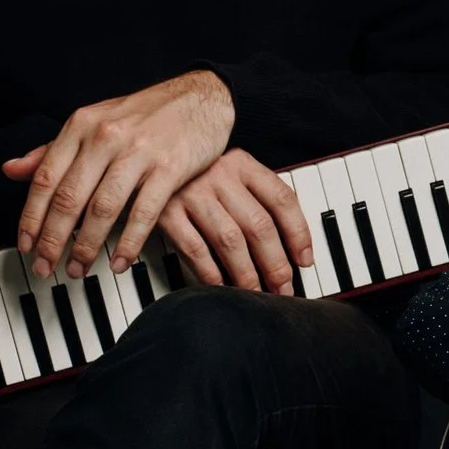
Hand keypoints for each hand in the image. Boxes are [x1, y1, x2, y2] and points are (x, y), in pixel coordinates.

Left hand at [5, 68, 234, 280]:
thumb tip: (11, 170)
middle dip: (53, 240)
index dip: (32, 217)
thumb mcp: (93, 123)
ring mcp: (138, 152)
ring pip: (103, 210)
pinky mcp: (170, 168)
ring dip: (87, 247)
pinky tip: (119, 263)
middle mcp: (105, 137)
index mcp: (81, 125)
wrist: (200, 98)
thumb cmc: (144, 115)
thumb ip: (52, 150)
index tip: (26, 246)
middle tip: (46, 267)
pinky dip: (129, 244)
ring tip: (79, 269)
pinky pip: (143, 214)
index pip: (45, 179)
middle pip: (69, 198)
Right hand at [155, 151, 317, 293]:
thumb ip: (256, 196)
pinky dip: (211, 273)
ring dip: (247, 274)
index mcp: (242, 163)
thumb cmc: (194, 171)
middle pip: (259, 225)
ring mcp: (191, 193)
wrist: (144, 154)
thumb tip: (290, 244)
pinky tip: (222, 287)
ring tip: (256, 294)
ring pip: (230, 241)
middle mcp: (220, 176)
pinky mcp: (165, 212)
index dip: (299, 233)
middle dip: (275, 264)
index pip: (282, 199)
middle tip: (283, 288)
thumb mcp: (229, 171)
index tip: (305, 260)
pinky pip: (195, 249)